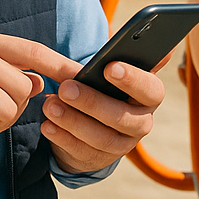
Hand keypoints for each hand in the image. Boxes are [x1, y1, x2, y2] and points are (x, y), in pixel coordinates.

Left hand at [40, 59, 165, 173]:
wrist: (93, 119)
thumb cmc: (105, 83)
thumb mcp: (114, 68)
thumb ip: (126, 53)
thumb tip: (144, 38)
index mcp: (149, 95)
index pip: (151, 89)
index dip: (132, 79)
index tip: (108, 66)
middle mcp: (141, 122)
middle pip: (123, 117)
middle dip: (92, 102)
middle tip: (65, 87)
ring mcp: (121, 145)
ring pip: (101, 138)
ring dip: (73, 121)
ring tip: (49, 105)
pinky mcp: (98, 159)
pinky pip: (81, 152)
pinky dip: (62, 138)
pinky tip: (47, 125)